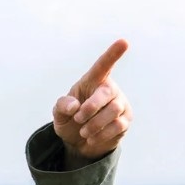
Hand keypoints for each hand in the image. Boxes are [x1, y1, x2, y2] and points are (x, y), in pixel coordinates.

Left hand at [52, 39, 132, 161]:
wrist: (78, 142)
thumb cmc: (70, 120)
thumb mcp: (59, 113)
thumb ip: (63, 106)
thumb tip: (75, 106)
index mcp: (93, 81)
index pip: (103, 65)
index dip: (113, 54)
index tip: (124, 42)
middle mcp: (110, 89)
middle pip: (107, 92)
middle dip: (91, 107)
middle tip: (78, 119)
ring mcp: (120, 104)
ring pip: (113, 110)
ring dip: (94, 123)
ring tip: (83, 131)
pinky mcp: (125, 120)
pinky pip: (117, 125)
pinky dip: (101, 134)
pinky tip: (91, 138)